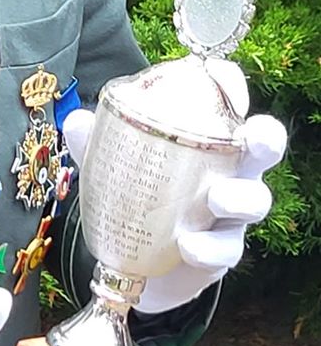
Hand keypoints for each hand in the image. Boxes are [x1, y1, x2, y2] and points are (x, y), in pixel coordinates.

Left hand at [62, 98, 286, 315]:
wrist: (132, 268)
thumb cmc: (134, 202)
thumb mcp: (113, 170)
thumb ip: (98, 146)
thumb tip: (79, 120)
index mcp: (206, 143)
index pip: (228, 105)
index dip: (231, 85)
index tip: (218, 77)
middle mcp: (229, 173)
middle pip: (264, 149)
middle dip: (266, 139)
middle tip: (254, 138)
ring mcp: (230, 216)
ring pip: (256, 201)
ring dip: (240, 197)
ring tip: (216, 199)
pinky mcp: (221, 254)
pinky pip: (226, 249)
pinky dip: (209, 247)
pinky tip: (188, 246)